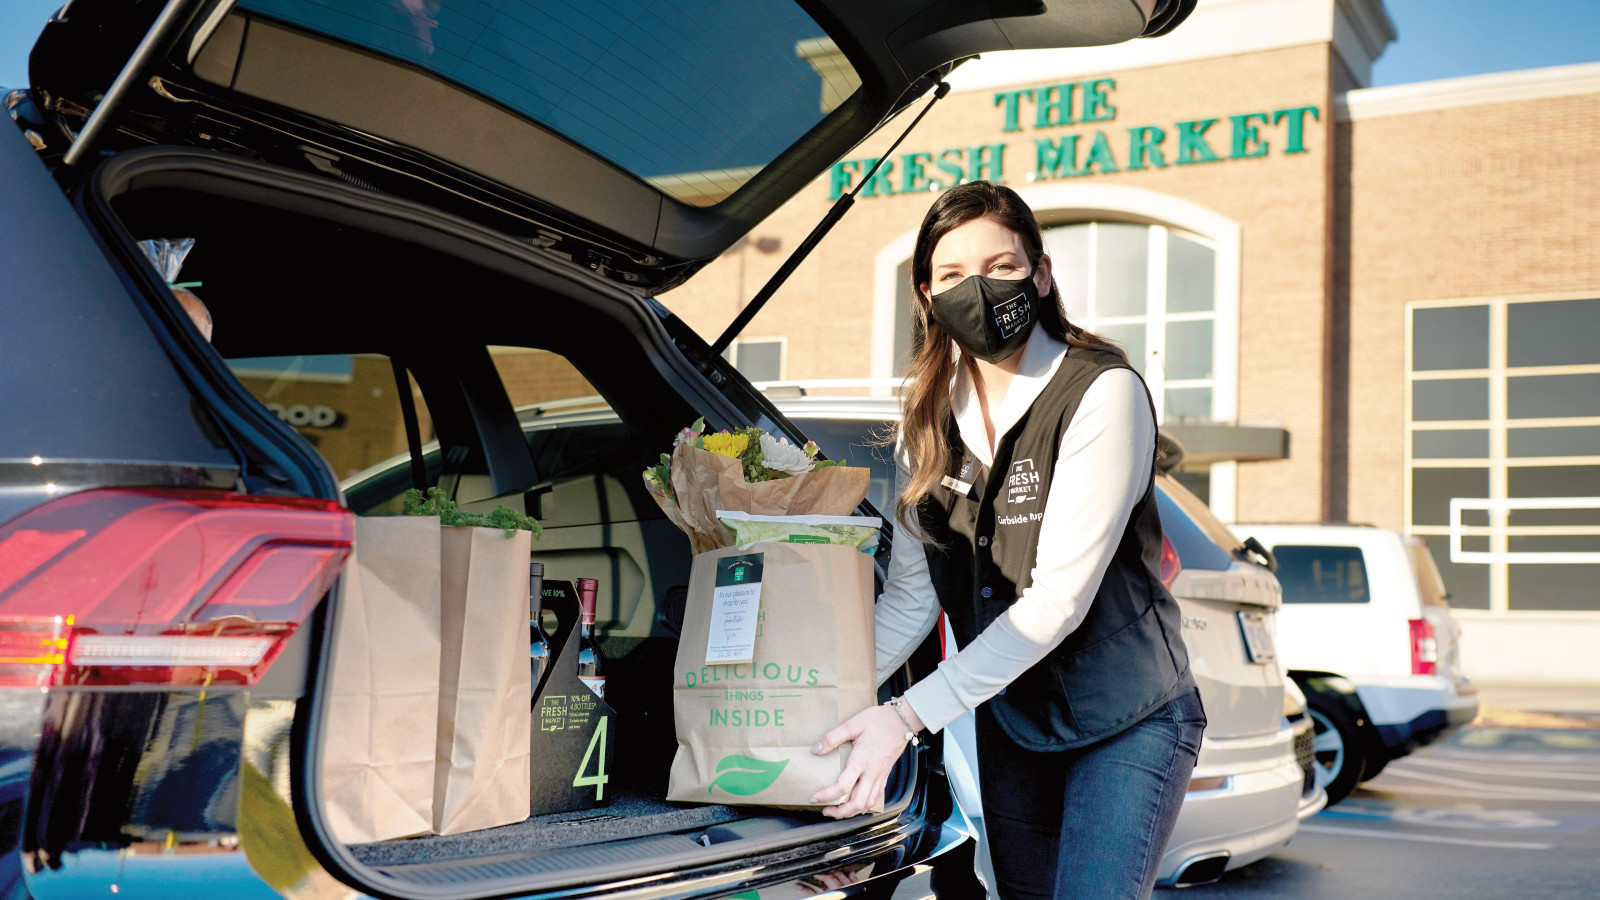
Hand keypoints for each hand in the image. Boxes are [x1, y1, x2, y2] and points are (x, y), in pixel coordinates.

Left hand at [810, 703, 914, 817]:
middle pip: (857, 804)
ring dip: (852, 812)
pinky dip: (865, 805)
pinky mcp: (885, 775)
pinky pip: (876, 797)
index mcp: (861, 761)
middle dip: (840, 812)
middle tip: (826, 810)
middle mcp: (871, 773)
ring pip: (868, 804)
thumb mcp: (853, 724)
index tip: (814, 798)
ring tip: (839, 810)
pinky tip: (857, 801)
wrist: (902, 720)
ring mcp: (880, 776)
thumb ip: (833, 738)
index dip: (827, 795)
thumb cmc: (879, 721)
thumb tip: (816, 749)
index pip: (842, 786)